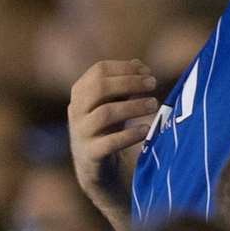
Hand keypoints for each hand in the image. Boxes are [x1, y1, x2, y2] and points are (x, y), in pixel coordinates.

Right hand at [67, 59, 159, 201]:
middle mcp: (76, 109)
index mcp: (80, 91)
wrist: (94, 166)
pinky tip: (146, 129)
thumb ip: (124, 83)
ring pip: (105, 113)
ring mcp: (81, 132)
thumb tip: (140, 64)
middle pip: (100, 88)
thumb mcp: (113, 102)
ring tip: (153, 104)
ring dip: (133, 107)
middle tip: (153, 84)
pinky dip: (130, 135)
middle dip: (129, 83)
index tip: (148, 72)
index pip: (99, 70)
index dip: (125, 68)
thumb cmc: (107, 127)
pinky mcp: (90, 154)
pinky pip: (110, 142)